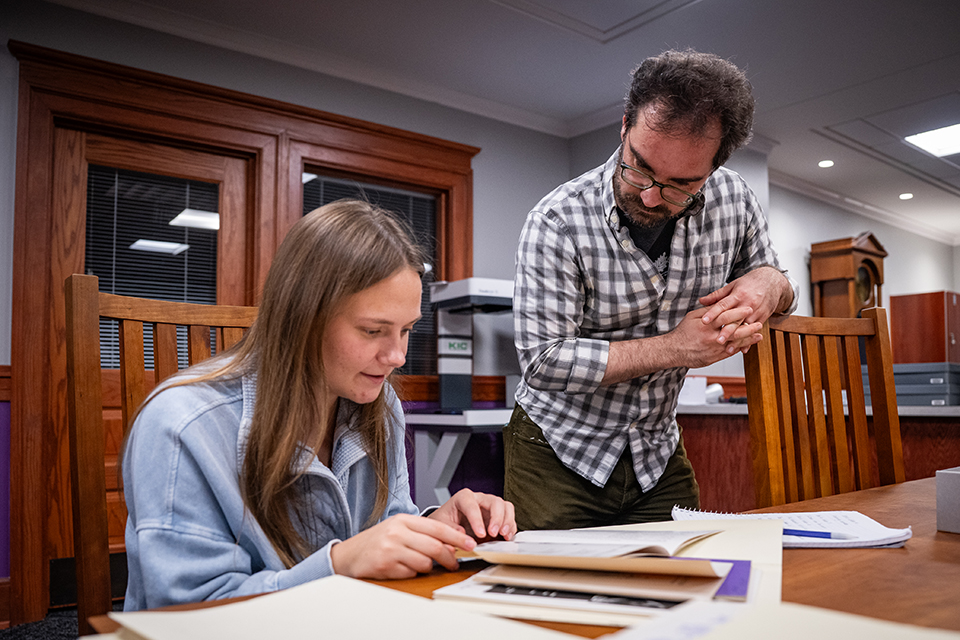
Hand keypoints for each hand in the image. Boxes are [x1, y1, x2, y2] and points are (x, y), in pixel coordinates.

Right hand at [330, 513, 474, 578]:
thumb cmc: (377, 541)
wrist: (348, 554)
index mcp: (403, 520)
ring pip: (425, 563)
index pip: (438, 527)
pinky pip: (411, 573)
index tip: (470, 544)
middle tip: (454, 563)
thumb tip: (454, 539)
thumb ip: (424, 532)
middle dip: (449, 558)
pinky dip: (412, 574)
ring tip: (418, 564)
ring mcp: (391, 549)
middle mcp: (397, 532)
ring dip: (427, 567)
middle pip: (435, 546)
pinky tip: (403, 568)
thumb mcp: (400, 529)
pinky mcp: (386, 566)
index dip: (457, 537)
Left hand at [428, 488, 516, 542]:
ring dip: (507, 521)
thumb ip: (450, 529)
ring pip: (506, 507)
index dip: (477, 520)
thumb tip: (462, 535)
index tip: (480, 534)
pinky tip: (507, 537)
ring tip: (504, 535)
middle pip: (495, 502)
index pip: (472, 505)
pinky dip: (510, 528)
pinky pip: (509, 518)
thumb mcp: (440, 524)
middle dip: (497, 518)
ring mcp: (490, 507)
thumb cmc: (445, 520)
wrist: (448, 523)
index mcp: (463, 497)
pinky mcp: (497, 517)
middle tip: (493, 533)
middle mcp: (479, 499)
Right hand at [665, 306, 762, 367]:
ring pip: (735, 344)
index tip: (748, 309)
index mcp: (706, 325)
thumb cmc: (682, 333)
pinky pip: (730, 353)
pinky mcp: (714, 358)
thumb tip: (719, 304)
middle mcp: (711, 337)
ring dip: (748, 340)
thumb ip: (708, 311)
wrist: (674, 350)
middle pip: (734, 332)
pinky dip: (739, 348)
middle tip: (759, 324)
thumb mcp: (692, 317)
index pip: (726, 317)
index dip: (739, 313)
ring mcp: (713, 349)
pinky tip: (747, 345)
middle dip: (749, 328)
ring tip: (758, 336)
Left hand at [698, 267, 791, 349]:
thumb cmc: (749, 284)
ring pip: (746, 328)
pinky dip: (749, 340)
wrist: (772, 282)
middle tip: (718, 340)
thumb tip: (701, 301)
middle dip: (727, 331)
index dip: (713, 313)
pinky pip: (755, 330)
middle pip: (735, 319)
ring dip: (737, 340)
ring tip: (728, 349)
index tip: (704, 321)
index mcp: (738, 294)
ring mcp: (756, 311)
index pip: (723, 304)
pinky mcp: (763, 317)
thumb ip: (717, 295)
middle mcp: (747, 304)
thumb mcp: (732, 285)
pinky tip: (743, 349)